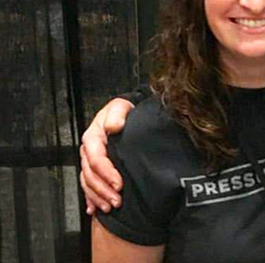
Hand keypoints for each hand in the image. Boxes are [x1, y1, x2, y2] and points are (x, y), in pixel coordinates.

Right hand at [79, 98, 133, 213]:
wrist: (124, 112)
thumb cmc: (122, 110)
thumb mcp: (120, 107)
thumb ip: (117, 115)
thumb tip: (114, 126)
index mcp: (93, 137)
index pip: (96, 159)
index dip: (107, 174)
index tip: (119, 184)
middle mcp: (89, 151)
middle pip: (91, 175)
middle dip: (103, 190)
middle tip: (117, 201)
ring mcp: (89, 160)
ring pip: (88, 183)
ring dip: (98, 197)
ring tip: (110, 207)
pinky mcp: (94, 167)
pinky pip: (88, 185)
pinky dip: (91, 198)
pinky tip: (94, 209)